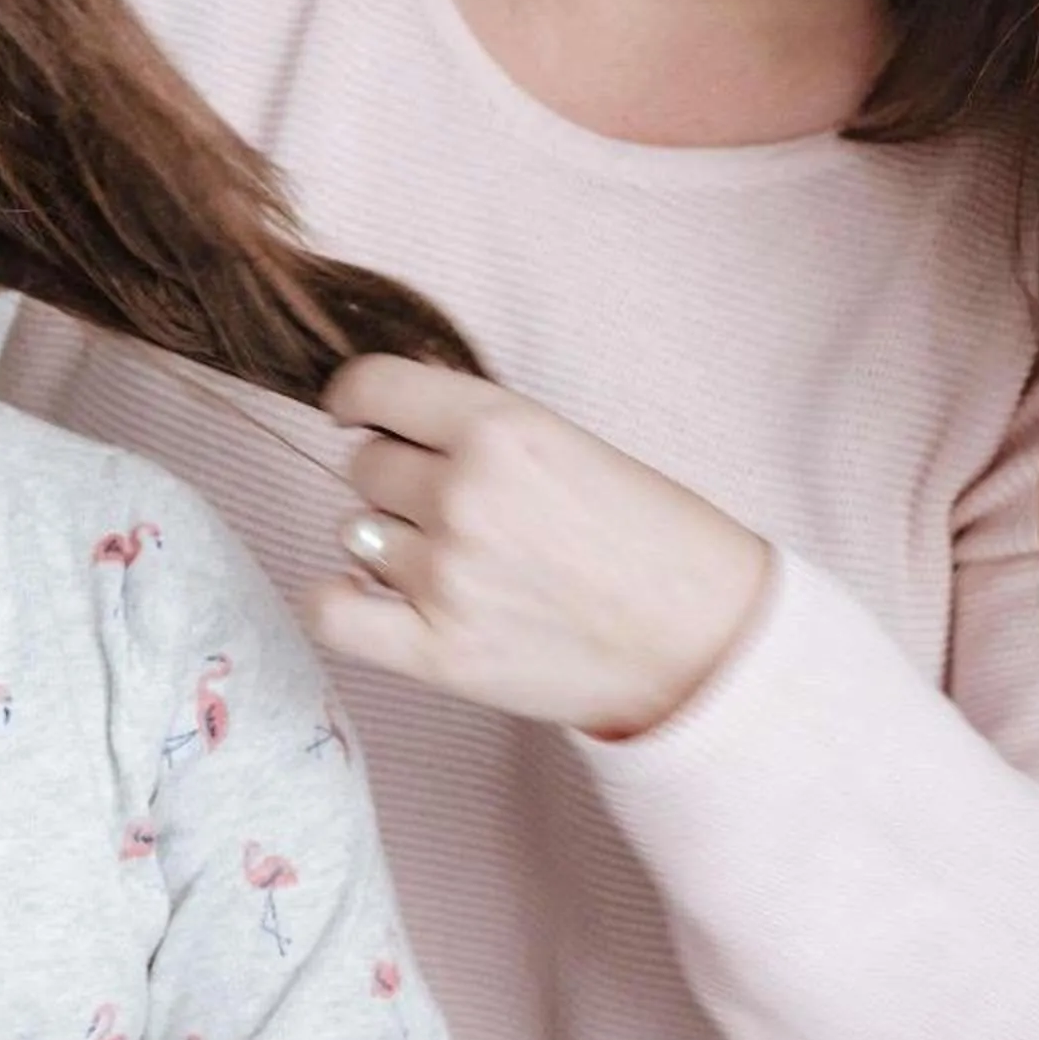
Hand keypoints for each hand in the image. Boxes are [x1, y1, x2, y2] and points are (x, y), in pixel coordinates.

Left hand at [307, 355, 772, 740]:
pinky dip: (340, 601)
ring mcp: (445, 576)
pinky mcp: (438, 650)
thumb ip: (480, 429)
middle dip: (397, 480)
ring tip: (460, 563)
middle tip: (456, 509)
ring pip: (355, 533)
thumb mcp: (569, 445)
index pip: (372, 388)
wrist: (706, 642)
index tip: (352, 412)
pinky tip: (370, 597)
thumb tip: (385, 419)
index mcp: (502, 429)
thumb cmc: (653, 540)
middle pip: (364, 466)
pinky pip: (332, 611)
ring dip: (390, 544)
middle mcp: (464, 496)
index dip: (354, 399)